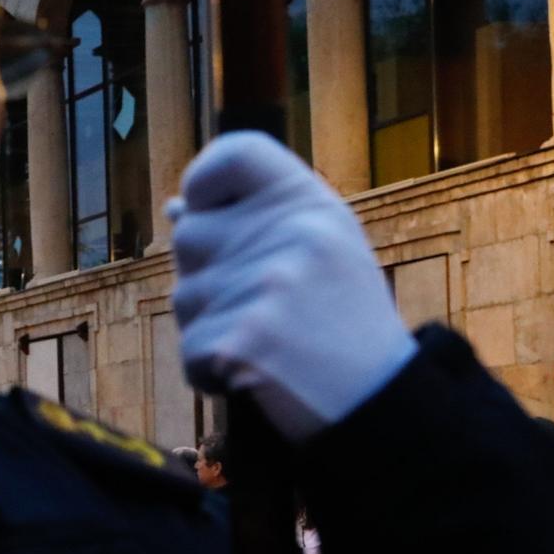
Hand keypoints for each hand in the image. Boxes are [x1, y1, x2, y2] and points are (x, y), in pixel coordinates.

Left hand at [169, 132, 416, 441]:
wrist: (378, 401)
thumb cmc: (339, 323)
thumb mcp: (316, 253)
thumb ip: (251, 222)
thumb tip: (176, 208)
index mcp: (311, 203)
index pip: (236, 152)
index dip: (204, 180)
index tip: (205, 210)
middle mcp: (291, 233)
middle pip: (187, 236)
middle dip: (205, 277)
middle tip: (263, 308)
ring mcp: (267, 284)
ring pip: (184, 299)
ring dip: (209, 328)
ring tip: (270, 341)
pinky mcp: (245, 337)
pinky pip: (189, 351)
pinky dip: (209, 372)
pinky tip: (255, 374)